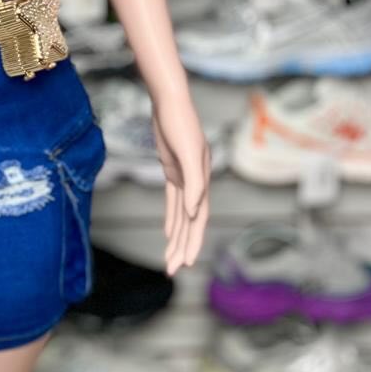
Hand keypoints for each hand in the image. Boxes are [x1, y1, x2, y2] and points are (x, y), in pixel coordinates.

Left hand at [152, 87, 209, 276]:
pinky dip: (171, 217)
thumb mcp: (188, 153)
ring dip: (176, 237)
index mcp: (202, 181)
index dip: (193, 240)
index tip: (187, 262)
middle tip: (173, 270)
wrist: (169, 101)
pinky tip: (168, 231)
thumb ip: (193, 184)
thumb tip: (193, 214)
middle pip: (190, 222)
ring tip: (169, 259)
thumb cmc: (180, 123)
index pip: (198, 218)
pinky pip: (172, 200)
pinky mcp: (172, 170)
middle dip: (182, 246)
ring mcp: (185, 176)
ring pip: (181, 214)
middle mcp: (196, 182)